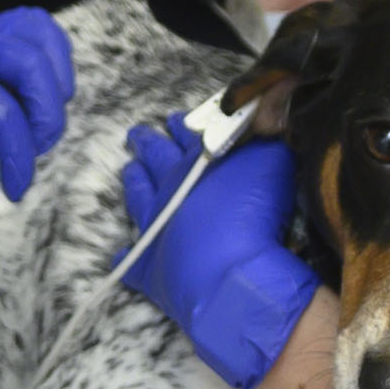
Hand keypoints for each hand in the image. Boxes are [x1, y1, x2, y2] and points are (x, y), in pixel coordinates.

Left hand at [0, 0, 71, 205]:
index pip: (0, 108)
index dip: (17, 155)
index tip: (13, 190)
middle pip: (31, 63)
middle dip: (46, 115)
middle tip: (36, 152)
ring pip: (39, 35)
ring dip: (55, 79)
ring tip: (43, 119)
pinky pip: (31, 26)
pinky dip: (49, 54)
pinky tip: (41, 89)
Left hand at [117, 116, 318, 388]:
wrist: (230, 270)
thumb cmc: (251, 214)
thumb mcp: (271, 162)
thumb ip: (267, 141)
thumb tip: (266, 122)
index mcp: (194, 164)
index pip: (186, 136)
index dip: (182, 126)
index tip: (173, 118)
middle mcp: (168, 191)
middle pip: (155, 160)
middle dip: (148, 144)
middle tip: (137, 134)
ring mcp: (154, 229)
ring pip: (138, 199)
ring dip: (135, 183)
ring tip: (129, 169)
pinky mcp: (148, 269)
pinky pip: (131, 263)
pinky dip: (125, 259)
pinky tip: (119, 256)